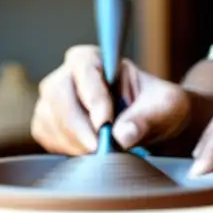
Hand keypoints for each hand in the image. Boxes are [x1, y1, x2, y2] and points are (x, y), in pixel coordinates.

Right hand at [31, 44, 190, 154]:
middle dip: (77, 126)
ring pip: (49, 118)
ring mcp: (54, 100)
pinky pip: (47, 136)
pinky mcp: (49, 124)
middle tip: (99, 149)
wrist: (153, 122)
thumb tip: (122, 134)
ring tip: (102, 153)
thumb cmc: (158, 105)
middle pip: (57, 94)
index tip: (104, 122)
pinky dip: (66, 149)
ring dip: (73, 142)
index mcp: (96, 58)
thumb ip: (147, 117)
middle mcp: (69, 75)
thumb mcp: (166, 106)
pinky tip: (88, 154)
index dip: (92, 96)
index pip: (85, 69)